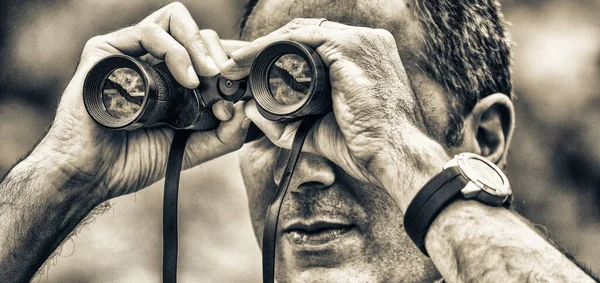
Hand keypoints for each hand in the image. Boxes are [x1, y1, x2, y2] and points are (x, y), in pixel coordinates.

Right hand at [33, 2, 250, 201]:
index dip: (231, 62)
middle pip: (198, 34)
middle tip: (227, 83)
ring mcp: (130, 52)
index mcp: (171, 78)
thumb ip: (223, 135)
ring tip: (208, 78)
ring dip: (200, 47)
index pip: (209, 53)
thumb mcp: (191, 148)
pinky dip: (175, 51)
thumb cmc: (134, 160)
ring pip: (177, 21)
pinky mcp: (107, 50)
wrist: (92, 173)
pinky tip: (186, 80)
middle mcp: (152, 60)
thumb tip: (246, 110)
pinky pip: (149, 32)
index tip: (245, 86)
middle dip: (220, 56)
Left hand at [221, 19, 448, 209]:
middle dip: (263, 49)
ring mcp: (360, 40)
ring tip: (234, 65)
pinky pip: (300, 37)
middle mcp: (364, 42)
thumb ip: (285, 123)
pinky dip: (271, 46)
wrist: (393, 157)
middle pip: (302, 35)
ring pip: (297, 33)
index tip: (249, 72)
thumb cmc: (365, 148)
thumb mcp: (316, 131)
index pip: (313, 45)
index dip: (277, 55)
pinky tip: (249, 59)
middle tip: (234, 67)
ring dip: (261, 47)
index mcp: (362, 58)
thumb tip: (250, 111)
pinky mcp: (351, 47)